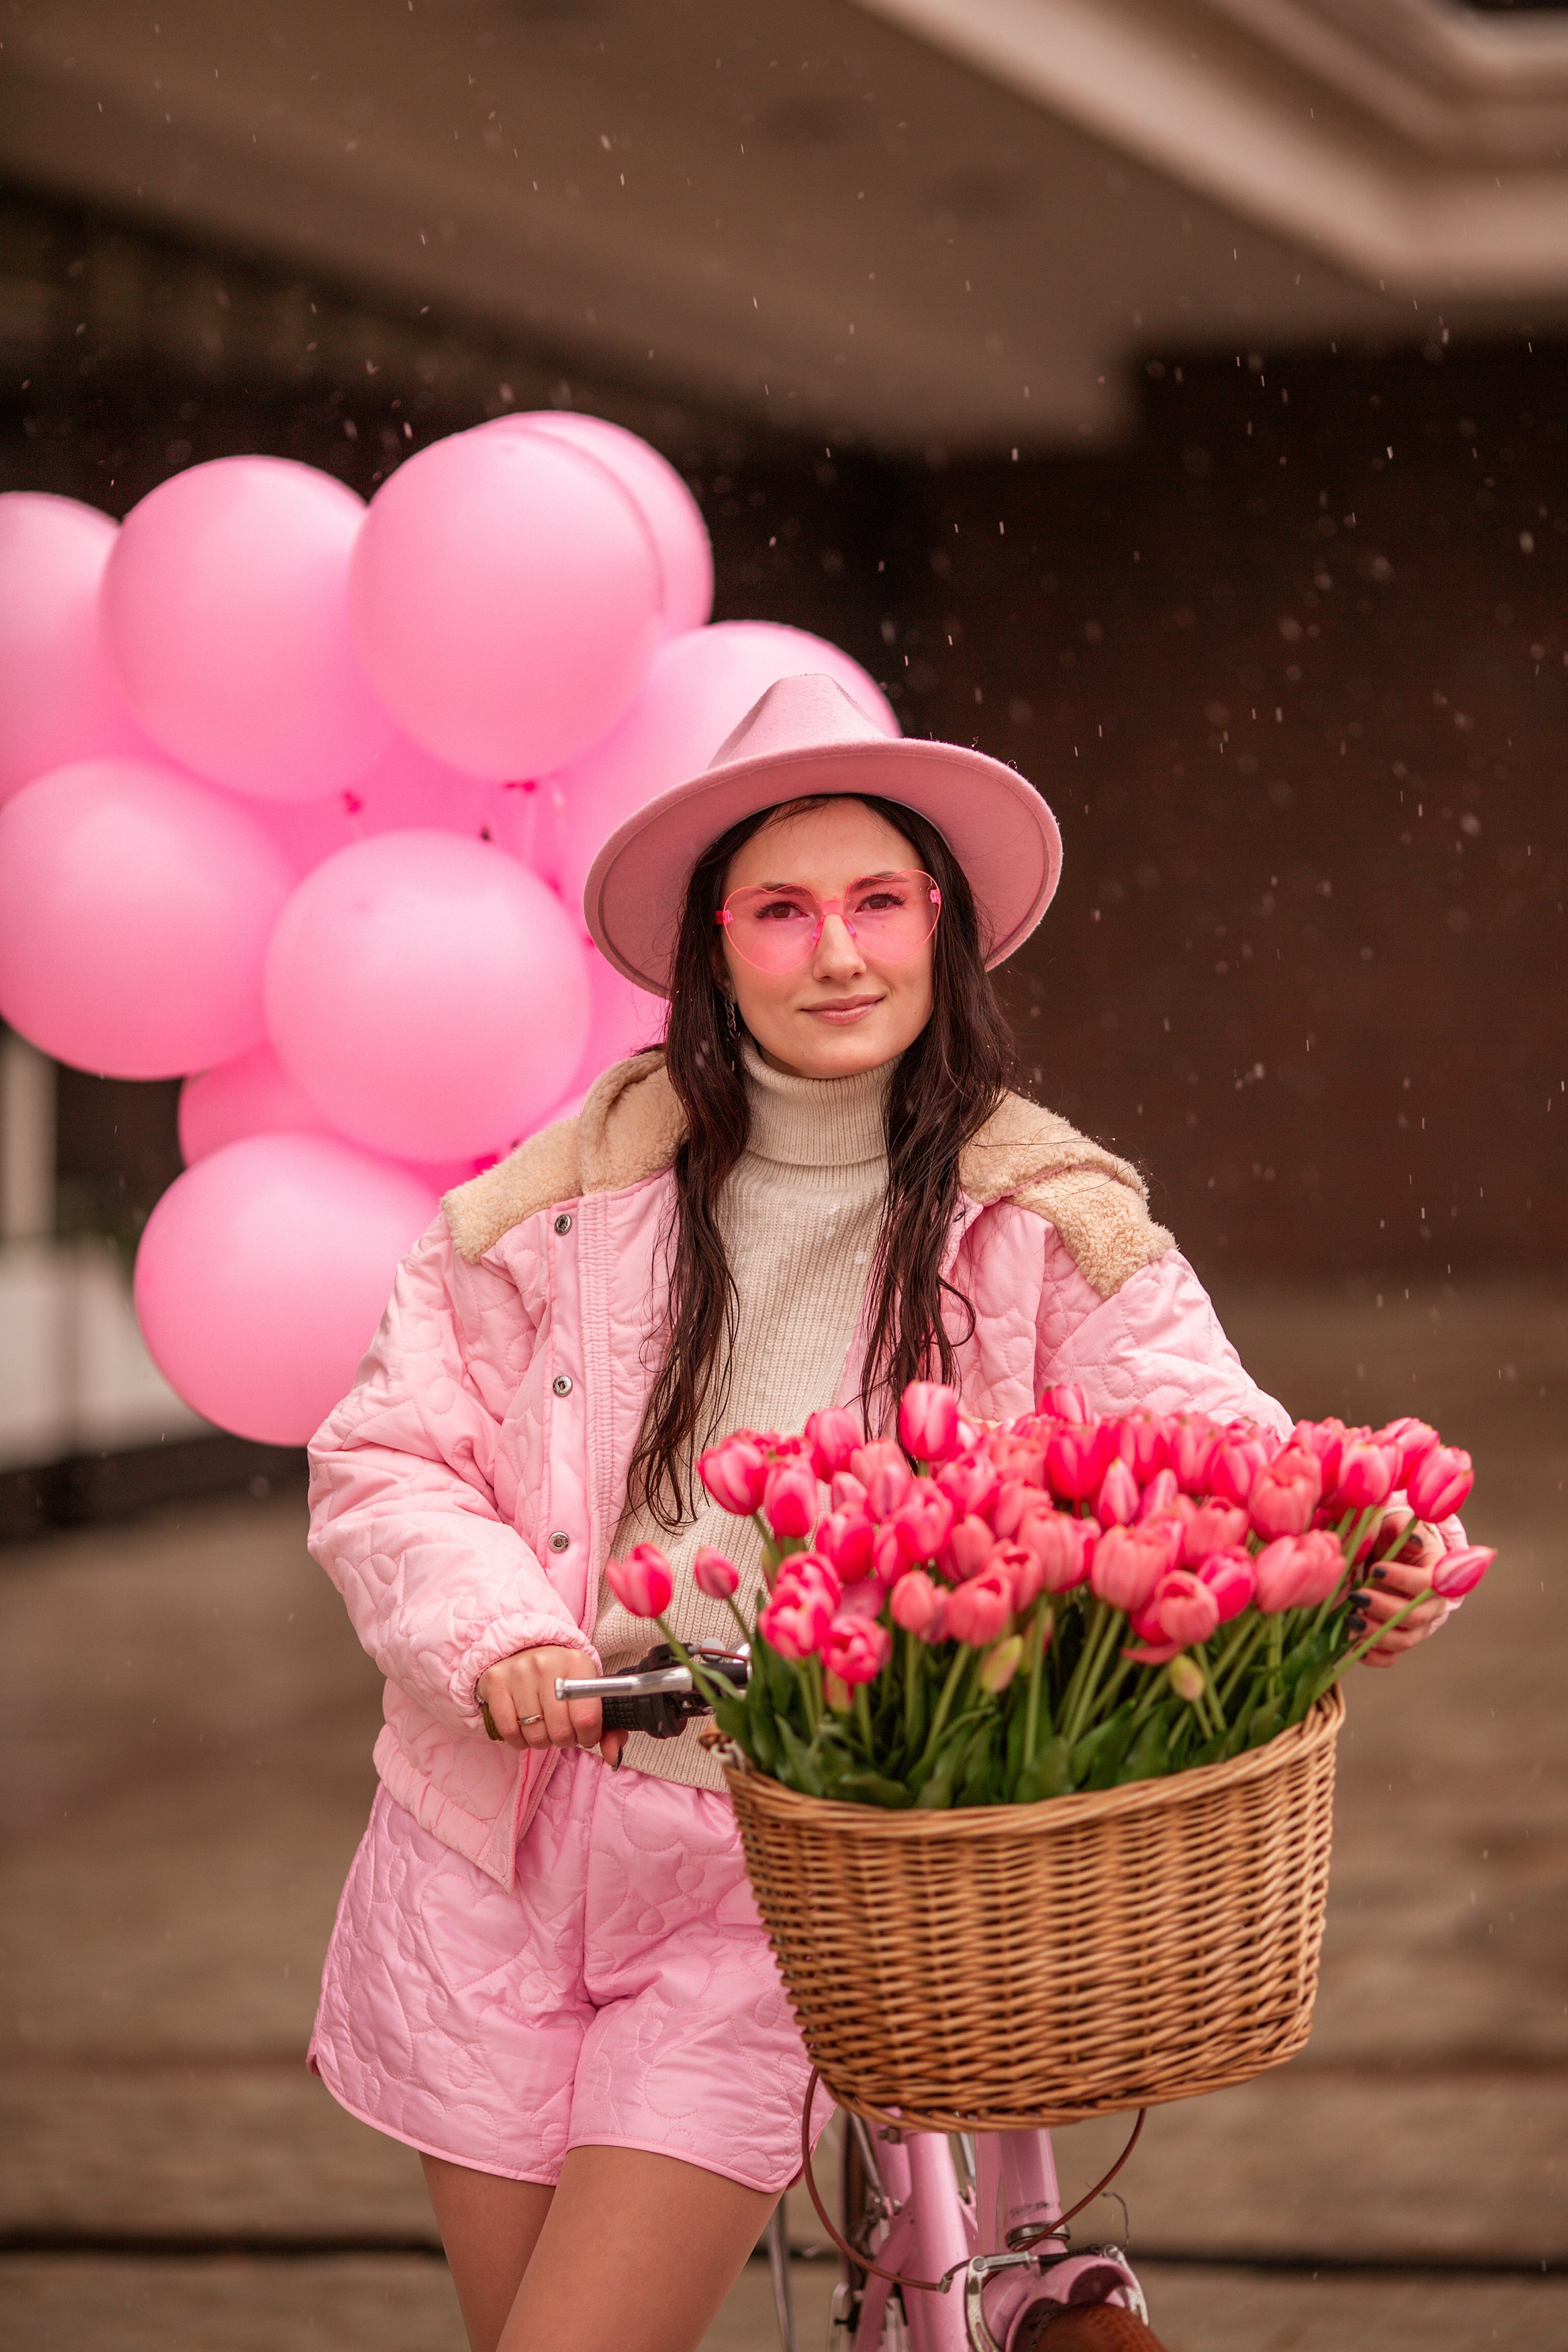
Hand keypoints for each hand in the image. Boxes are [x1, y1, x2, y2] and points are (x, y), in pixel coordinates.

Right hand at [476, 1647, 627, 1767]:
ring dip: (542, 1740)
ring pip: (535, 1735)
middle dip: (564, 1740)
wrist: (523, 1649)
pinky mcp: (495, 1683)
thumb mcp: (589, 1693)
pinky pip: (510, 1732)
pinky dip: (519, 1740)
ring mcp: (519, 1672)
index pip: (587, 1718)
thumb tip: (613, 1757)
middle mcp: (548, 1663)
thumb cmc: (561, 1677)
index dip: (587, 1736)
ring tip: (544, 1726)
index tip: (584, 1734)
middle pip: (560, 1731)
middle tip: (562, 1730)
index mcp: (578, 1663)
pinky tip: (525, 1728)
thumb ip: (609, 1728)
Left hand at [1349, 1515, 1446, 1668]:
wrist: (1386, 1553)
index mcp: (1437, 1573)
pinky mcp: (1397, 1638)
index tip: (1375, 1569)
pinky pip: (1390, 1657)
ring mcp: (1415, 1625)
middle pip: (1416, 1617)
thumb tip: (1412, 1541)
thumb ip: (1401, 1528)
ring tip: (1351, 1619)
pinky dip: (1373, 1657)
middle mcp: (1431, 1604)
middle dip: (1385, 1608)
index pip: (1428, 1583)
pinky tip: (1354, 1647)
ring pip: (1404, 1640)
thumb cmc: (1392, 1536)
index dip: (1403, 1579)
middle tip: (1356, 1595)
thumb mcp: (1395, 1525)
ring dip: (1376, 1634)